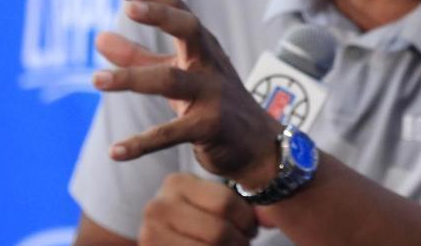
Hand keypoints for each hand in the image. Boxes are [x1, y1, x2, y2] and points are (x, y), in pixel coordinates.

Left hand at [93, 0, 281, 186]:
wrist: (256, 142)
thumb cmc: (212, 102)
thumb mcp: (177, 75)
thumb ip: (139, 58)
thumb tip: (99, 37)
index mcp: (201, 47)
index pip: (177, 11)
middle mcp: (209, 64)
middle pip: (190, 30)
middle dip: (161, 16)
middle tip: (128, 9)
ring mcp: (212, 94)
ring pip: (171, 80)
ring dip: (132, 78)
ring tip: (96, 79)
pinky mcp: (210, 126)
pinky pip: (172, 132)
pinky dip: (142, 143)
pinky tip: (115, 151)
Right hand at [139, 173, 258, 245]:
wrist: (170, 237)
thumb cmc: (201, 222)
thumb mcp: (217, 206)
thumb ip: (245, 209)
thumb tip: (271, 218)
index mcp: (177, 182)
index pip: (225, 203)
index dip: (246, 221)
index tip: (249, 228)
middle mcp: (157, 206)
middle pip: (218, 232)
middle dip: (239, 243)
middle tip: (242, 243)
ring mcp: (149, 234)